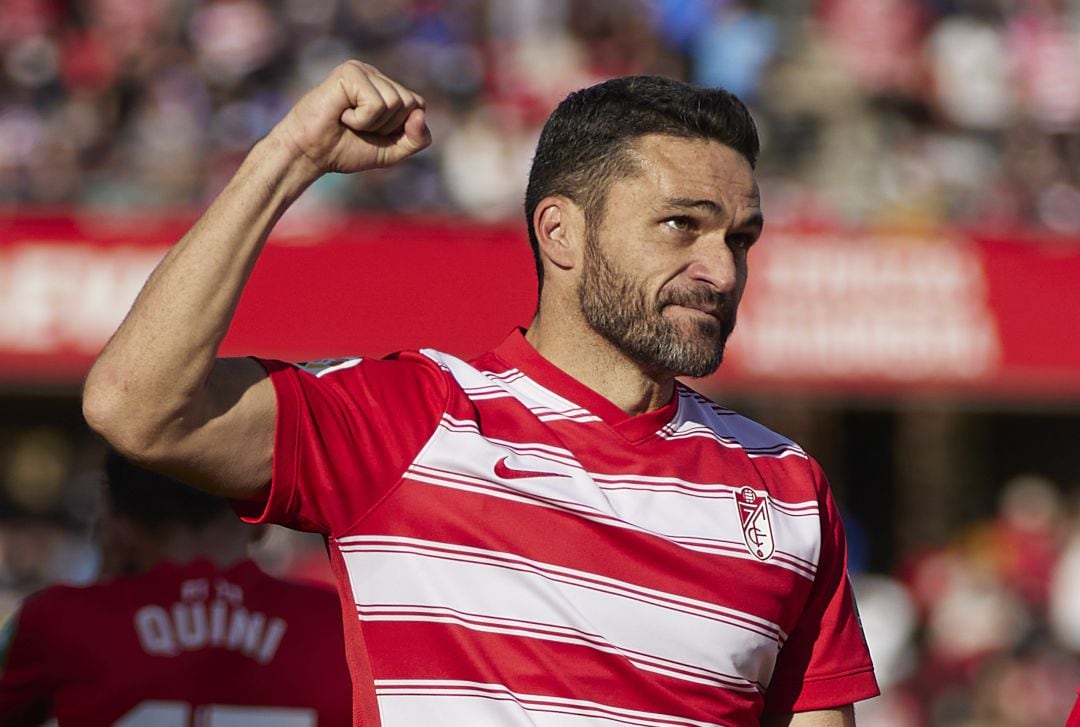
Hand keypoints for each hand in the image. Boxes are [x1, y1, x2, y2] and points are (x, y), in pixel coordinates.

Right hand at [273, 61, 431, 175]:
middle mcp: (376, 75)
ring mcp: (363, 70)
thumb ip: (416, 138)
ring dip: (372, 124)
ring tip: (349, 120)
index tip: (372, 133)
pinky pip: (376, 103)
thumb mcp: (392, 151)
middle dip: (387, 127)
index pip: (418, 106)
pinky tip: (342, 114)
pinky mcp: (350, 71)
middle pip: (409, 103)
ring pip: (395, 103)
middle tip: (359, 127)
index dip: (400, 129)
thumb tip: (421, 114)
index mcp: (386, 88)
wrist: (310, 154)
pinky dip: (361, 119)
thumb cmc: (346, 150)